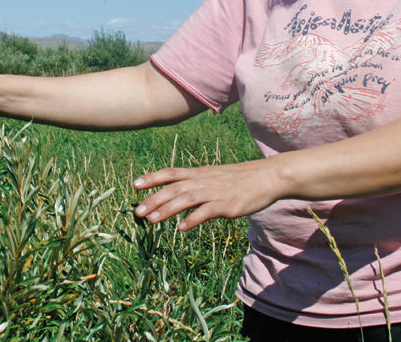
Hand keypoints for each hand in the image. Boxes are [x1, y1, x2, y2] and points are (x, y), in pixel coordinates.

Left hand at [132, 159, 278, 231]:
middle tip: (137, 212)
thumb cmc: (239, 179)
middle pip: (173, 188)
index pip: (170, 173)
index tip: (135, 185)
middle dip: (153, 199)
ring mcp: (214, 192)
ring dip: (167, 210)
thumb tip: (180, 193)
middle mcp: (203, 181)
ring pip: (186, 199)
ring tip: (152, 221)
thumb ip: (196, 184)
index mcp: (199, 174)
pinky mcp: (226, 205)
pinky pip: (206, 212)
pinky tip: (181, 228)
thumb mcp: (214, 176)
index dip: (152, 178)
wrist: (266, 177)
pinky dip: (192, 219)